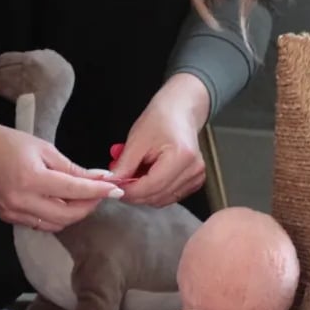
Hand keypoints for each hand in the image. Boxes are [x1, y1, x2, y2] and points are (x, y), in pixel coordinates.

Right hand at [0, 105, 123, 231]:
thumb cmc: (8, 142)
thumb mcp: (44, 149)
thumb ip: (72, 168)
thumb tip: (98, 178)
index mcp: (32, 178)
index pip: (75, 191)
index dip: (98, 191)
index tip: (116, 189)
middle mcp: (22, 200)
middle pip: (68, 216)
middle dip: (89, 206)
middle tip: (100, 193)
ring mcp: (14, 212)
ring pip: (55, 224)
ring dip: (74, 214)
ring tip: (83, 198)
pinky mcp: (8, 217)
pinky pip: (40, 223)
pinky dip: (56, 216)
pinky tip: (61, 203)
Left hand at [110, 73, 209, 206]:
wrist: (179, 111)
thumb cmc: (160, 119)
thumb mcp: (137, 140)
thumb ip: (125, 166)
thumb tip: (112, 184)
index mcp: (181, 157)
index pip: (151, 187)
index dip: (129, 191)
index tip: (113, 187)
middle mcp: (193, 170)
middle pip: (158, 196)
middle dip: (135, 194)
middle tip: (118, 183)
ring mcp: (196, 177)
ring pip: (163, 199)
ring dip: (144, 193)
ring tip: (132, 176)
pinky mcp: (195, 181)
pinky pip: (170, 195)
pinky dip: (154, 191)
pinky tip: (145, 178)